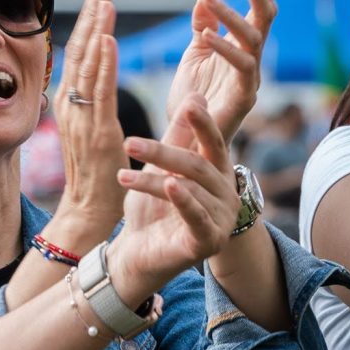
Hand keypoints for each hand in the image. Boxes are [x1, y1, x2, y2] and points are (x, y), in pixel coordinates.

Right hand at [52, 0, 125, 236]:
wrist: (88, 212)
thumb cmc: (96, 176)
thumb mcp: (94, 131)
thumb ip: (97, 102)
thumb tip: (102, 76)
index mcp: (70, 103)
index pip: (79, 55)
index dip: (88, 24)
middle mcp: (70, 105)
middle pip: (79, 52)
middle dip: (91, 17)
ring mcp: (81, 117)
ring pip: (88, 64)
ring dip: (97, 29)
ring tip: (106, 0)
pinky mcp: (97, 131)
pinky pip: (100, 91)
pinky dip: (103, 62)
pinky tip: (108, 38)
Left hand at [107, 95, 238, 302]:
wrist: (136, 253)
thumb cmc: (150, 209)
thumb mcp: (160, 168)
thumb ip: (178, 137)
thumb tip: (195, 95)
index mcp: (218, 173)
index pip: (214, 143)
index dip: (203, 123)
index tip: (189, 105)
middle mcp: (226, 194)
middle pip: (196, 165)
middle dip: (161, 152)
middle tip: (129, 142)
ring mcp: (221, 219)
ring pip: (188, 188)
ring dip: (151, 180)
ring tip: (122, 176)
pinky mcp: (209, 241)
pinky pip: (197, 217)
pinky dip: (183, 201)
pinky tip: (170, 186)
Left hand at [165, 0, 274, 143]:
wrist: (186, 146)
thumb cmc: (191, 103)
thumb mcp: (194, 58)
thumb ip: (204, 29)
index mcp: (241, 50)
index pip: (255, 11)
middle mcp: (251, 63)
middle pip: (264, 19)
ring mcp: (250, 82)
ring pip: (253, 42)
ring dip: (232, 18)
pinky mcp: (242, 102)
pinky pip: (242, 71)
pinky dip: (226, 50)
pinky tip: (207, 35)